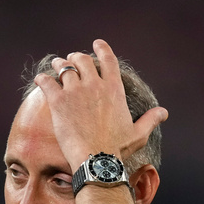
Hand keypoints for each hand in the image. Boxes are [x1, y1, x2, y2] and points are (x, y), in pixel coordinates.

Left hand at [33, 39, 167, 170]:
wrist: (96, 160)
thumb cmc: (118, 149)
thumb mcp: (138, 133)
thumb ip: (150, 119)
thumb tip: (164, 112)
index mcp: (114, 89)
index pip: (108, 60)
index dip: (102, 48)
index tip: (96, 43)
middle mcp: (94, 85)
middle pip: (82, 60)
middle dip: (76, 57)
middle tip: (71, 59)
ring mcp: (75, 91)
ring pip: (64, 68)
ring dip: (59, 65)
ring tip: (56, 65)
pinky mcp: (58, 101)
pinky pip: (46, 82)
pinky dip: (42, 79)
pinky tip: (39, 79)